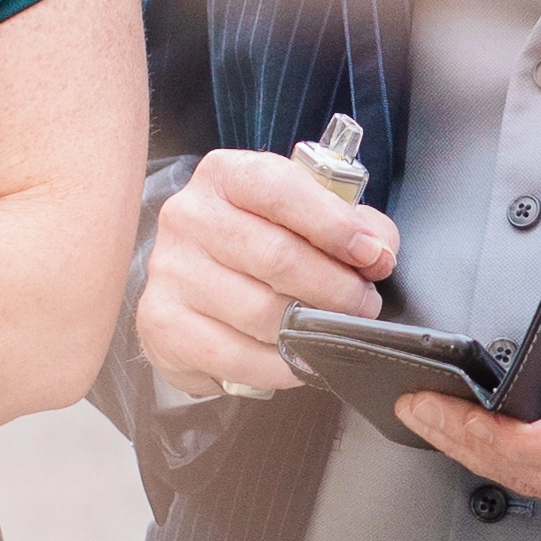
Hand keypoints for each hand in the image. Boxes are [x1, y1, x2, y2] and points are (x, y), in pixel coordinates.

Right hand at [135, 146, 402, 400]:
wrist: (194, 280)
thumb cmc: (258, 242)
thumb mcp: (304, 214)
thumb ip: (350, 223)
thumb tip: (379, 251)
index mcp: (225, 175)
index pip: (282, 192)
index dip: (335, 227)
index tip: (374, 256)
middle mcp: (188, 216)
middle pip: (276, 257)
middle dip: (335, 288)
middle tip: (363, 305)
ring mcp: (169, 270)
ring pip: (260, 312)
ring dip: (311, 331)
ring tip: (334, 333)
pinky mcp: (161, 321)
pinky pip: (235, 355)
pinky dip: (279, 366)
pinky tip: (298, 360)